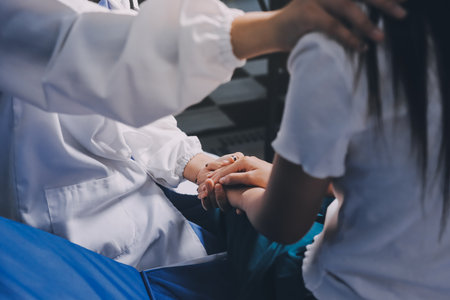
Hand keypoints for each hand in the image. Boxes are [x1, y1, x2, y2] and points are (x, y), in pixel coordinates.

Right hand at [197, 156, 271, 210]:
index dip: (216, 177)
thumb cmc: (271, 180)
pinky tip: (226, 185)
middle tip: (206, 184)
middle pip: (227, 170)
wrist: (286, 181)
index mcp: (245, 161)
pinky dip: (231, 181)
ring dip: (222, 179)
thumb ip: (237, 178)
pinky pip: (238, 176)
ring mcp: (250, 166)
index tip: (207, 184)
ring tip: (213, 185)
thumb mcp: (253, 178)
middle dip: (216, 177)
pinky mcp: (253, 171)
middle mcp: (246, 162)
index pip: (226, 170)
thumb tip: (223, 180)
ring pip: (232, 173)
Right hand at [231, 0, 406, 57]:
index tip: (404, 1)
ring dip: (366, 22)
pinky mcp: (306, 13)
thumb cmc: (305, 24)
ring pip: (347, 6)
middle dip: (383, 1)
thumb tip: (381, 18)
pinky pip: (332, 25)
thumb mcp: (327, 10)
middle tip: (403, 13)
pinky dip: (348, 36)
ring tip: (380, 37)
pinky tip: (360, 46)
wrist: (273, 31)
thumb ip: (347, 9)